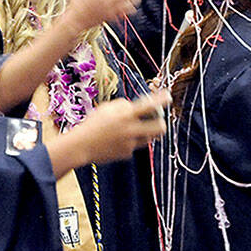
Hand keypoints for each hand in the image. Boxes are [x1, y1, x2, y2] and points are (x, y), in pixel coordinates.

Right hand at [48, 90, 168, 173]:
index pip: (148, 105)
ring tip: (133, 130)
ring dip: (146, 133)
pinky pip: (134, 146)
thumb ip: (123, 106)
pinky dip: (129, 143)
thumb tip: (135, 108)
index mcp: (125, 115)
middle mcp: (131, 129)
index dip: (160, 100)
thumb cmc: (93, 124)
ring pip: (148, 138)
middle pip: (159, 128)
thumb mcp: (106, 108)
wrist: (82, 145)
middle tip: (160, 122)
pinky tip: (117, 141)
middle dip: (162, 124)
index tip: (168, 96)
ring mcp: (130, 143)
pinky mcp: (127, 154)